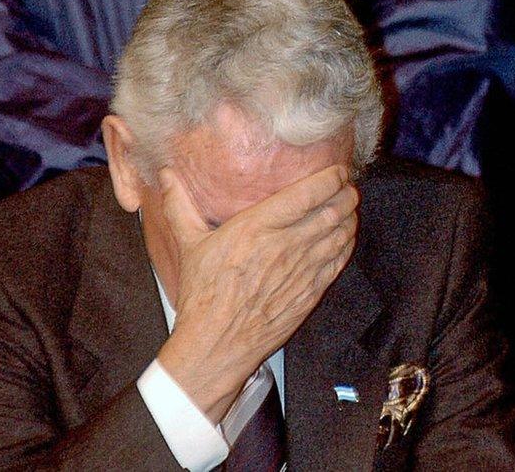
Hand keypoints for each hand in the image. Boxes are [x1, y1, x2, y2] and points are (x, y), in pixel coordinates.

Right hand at [156, 164, 358, 422]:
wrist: (217, 343)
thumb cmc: (203, 294)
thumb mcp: (189, 245)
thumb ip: (180, 206)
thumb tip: (164, 175)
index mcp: (257, 227)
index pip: (307, 194)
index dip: (330, 178)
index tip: (336, 171)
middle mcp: (286, 246)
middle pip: (331, 211)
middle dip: (346, 194)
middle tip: (348, 186)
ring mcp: (302, 271)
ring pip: (340, 235)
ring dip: (350, 217)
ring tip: (350, 207)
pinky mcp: (310, 293)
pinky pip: (338, 262)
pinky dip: (346, 245)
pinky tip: (346, 237)